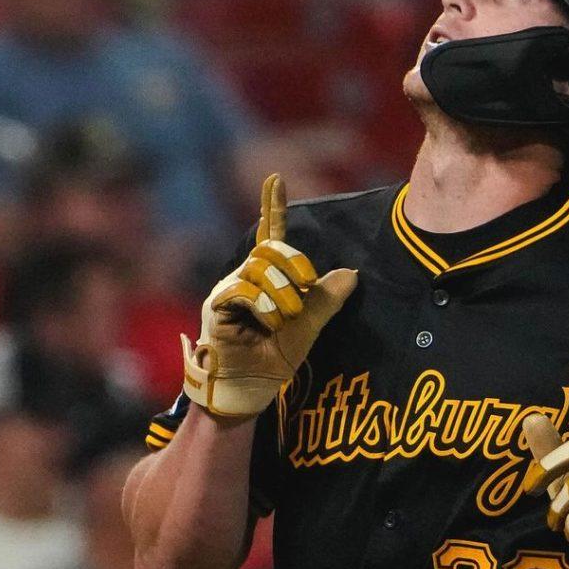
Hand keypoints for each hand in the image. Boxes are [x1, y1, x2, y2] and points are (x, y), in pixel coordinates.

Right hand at [182, 174, 356, 421]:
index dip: (272, 207)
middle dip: (295, 266)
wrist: (251, 390)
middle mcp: (243, 278)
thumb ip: (327, 300)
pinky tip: (268, 323)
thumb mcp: (310, 327)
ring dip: (283, 295)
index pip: (269, 236)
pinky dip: (264, 306)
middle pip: (270, 249)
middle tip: (306, 289)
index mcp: (265, 279)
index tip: (276, 178)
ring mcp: (227, 290)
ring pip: (260, 270)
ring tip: (285, 320)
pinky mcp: (216, 306)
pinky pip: (244, 290)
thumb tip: (352, 274)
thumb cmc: (273, 359)